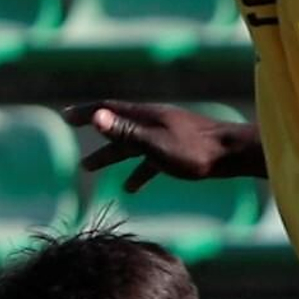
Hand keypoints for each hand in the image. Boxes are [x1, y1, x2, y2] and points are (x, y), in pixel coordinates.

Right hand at [64, 100, 266, 193]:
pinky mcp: (177, 152)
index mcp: (145, 116)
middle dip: (93, 134)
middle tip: (70, 134)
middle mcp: (153, 122)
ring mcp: (166, 136)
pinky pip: (149, 160)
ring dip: (109, 155)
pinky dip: (136, 172)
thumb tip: (96, 117)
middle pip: (116, 127)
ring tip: (89, 168)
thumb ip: (126, 132)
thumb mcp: (155, 144)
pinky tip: (129, 188)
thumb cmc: (196, 151)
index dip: (86, 113)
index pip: (108, 111)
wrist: (233, 154)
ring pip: (130, 145)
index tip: (65, 116)